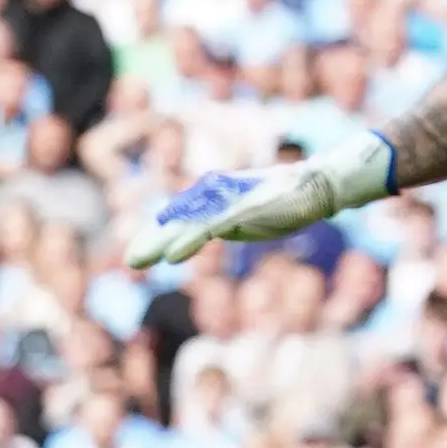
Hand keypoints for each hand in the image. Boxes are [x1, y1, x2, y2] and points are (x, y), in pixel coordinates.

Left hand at [120, 133, 394, 269]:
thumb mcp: (246, 218)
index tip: (137, 254)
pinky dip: (188, 242)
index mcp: (215, 199)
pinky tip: (172, 256)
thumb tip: (206, 233)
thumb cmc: (282, 202)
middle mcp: (215, 196)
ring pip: (186, 225)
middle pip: (176, 220)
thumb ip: (223, 224)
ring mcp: (228, 202)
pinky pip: (210, 228)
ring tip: (140, 261)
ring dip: (161, 244)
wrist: (315, 185)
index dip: (157, 235)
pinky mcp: (242, 209)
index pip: (178, 219)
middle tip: (131, 262)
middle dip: (151, 240)